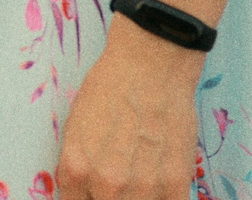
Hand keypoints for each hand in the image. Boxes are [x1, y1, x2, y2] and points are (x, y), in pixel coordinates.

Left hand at [55, 19, 206, 199]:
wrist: (150, 64)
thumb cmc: (110, 87)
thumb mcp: (77, 127)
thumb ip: (81, 167)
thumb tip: (88, 191)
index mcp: (76, 169)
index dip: (87, 197)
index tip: (95, 191)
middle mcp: (106, 185)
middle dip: (111, 196)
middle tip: (121, 178)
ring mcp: (143, 188)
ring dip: (138, 196)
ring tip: (140, 174)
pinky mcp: (175, 185)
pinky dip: (163, 197)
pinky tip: (160, 180)